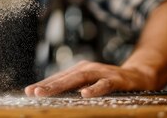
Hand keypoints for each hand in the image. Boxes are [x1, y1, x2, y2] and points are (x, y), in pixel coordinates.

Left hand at [24, 60, 156, 97]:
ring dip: (62, 86)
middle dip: (47, 86)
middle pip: (64, 78)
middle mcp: (87, 68)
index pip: (57, 78)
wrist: (138, 76)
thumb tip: (53, 97)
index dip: (43, 84)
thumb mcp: (89, 85)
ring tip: (48, 93)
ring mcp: (101, 72)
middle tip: (33, 93)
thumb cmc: (109, 82)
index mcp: (78, 71)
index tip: (27, 92)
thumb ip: (73, 89)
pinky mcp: (116, 79)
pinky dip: (94, 89)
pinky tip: (84, 94)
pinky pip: (104, 84)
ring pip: (79, 79)